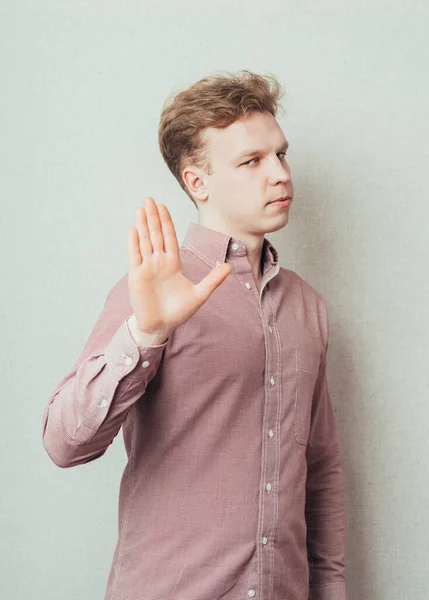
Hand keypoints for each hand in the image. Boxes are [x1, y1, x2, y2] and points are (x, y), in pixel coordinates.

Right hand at [126, 197, 231, 339]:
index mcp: (173, 264)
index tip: (163, 206)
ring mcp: (147, 268)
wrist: (161, 327)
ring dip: (143, 225)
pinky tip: (133, 230)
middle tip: (150, 199)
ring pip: (145, 242)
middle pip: (156, 235)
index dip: (166, 222)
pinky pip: (135, 257)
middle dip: (153, 218)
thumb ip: (213, 280)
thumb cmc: (178, 312)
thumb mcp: (200, 294)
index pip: (170, 238)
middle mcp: (159, 263)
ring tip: (141, 209)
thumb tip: (229, 267)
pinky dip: (134, 244)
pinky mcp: (136, 277)